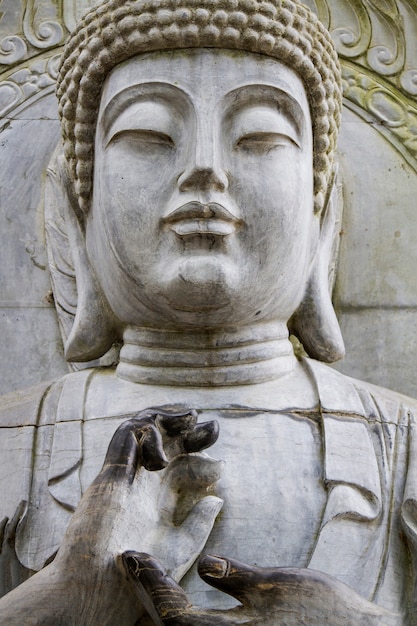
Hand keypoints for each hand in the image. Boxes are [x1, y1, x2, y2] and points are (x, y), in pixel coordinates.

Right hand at [0, 407, 222, 624]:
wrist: (103, 591)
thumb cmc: (141, 575)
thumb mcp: (182, 547)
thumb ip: (200, 522)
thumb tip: (217, 498)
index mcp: (159, 499)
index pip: (181, 464)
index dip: (201, 458)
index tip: (220, 466)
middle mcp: (144, 483)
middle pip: (166, 442)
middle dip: (188, 430)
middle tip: (212, 429)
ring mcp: (127, 475)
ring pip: (143, 430)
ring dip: (168, 418)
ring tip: (190, 417)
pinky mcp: (110, 473)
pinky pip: (125, 437)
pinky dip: (146, 432)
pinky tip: (162, 454)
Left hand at [122, 552, 399, 625]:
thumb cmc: (321, 612)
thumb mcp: (277, 587)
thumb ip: (237, 579)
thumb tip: (204, 564)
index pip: (173, 615)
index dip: (151, 584)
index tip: (133, 556)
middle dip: (145, 593)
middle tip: (127, 562)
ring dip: (157, 601)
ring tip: (143, 572)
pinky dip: (180, 611)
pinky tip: (175, 591)